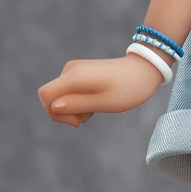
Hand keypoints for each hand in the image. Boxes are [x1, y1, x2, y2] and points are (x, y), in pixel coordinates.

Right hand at [38, 53, 164, 127]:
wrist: (145, 70)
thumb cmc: (127, 89)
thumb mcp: (103, 102)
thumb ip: (77, 105)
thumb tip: (54, 107)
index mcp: (74, 76)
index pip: (45, 95)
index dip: (54, 113)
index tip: (78, 122)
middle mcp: (70, 70)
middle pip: (52, 97)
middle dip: (67, 113)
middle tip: (90, 115)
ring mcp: (74, 70)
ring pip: (61, 96)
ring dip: (75, 108)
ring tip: (97, 107)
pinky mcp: (80, 72)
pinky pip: (70, 91)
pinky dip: (80, 101)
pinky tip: (96, 101)